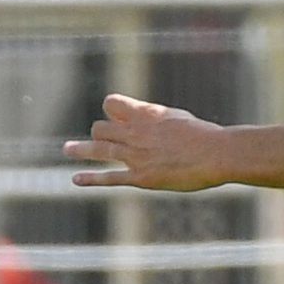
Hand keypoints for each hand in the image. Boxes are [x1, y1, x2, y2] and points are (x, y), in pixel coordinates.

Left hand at [63, 92, 226, 190]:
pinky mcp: (141, 177)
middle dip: (100, 132)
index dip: (111, 110)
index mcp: (145, 114)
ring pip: (99, 150)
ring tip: (67, 149)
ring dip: (80, 149)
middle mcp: (136, 132)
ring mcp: (136, 156)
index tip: (116, 117)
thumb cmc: (203, 135)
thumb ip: (155, 118)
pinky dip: (90, 179)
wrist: (216, 154)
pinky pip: (109, 177)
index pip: (111, 104)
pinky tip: (75, 179)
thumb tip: (144, 116)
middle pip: (101, 128)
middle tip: (103, 138)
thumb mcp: (176, 117)